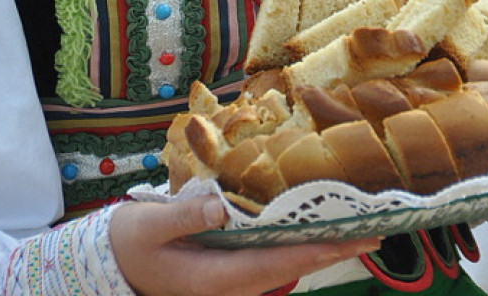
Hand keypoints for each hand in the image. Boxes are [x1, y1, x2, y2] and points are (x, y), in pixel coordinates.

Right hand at [109, 197, 382, 295]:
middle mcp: (231, 284)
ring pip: (285, 263)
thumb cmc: (131, 241)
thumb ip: (186, 214)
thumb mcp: (150, 225)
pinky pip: (271, 257)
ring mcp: (232, 278)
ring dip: (320, 246)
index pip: (278, 263)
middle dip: (333, 249)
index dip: (319, 251)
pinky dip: (296, 241)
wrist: (111, 263)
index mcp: (216, 278)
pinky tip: (313, 224)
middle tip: (375, 229)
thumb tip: (221, 203)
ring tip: (356, 226)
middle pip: (292, 267)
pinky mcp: (229, 268)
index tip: (355, 239)